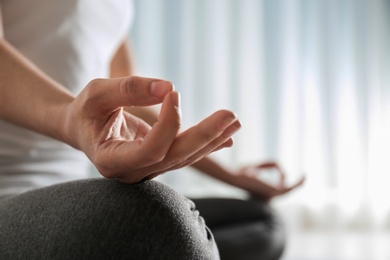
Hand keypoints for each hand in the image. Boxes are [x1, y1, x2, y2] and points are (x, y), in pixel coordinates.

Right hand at [64, 76, 240, 182]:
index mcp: (111, 160)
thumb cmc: (87, 110)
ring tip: (234, 121)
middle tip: (230, 115)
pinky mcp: (157, 162)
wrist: (83, 128)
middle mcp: (132, 172)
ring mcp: (146, 170)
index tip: (174, 93)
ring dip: (211, 139)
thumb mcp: (97, 93)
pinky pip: (184, 155)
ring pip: (184, 158)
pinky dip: (206, 145)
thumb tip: (167, 87)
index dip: (169, 124)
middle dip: (204, 136)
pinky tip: (227, 137)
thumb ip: (128, 89)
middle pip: (175, 157)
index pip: (151, 150)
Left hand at [232, 161, 304, 199]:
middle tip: (303, 178)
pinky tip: (303, 176)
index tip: (287, 177)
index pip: (275, 191)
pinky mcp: (275, 191)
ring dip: (297, 183)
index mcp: (262, 194)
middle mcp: (267, 197)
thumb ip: (271, 165)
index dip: (282, 182)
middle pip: (284, 192)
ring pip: (288, 189)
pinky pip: (290, 187)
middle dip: (294, 186)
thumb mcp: (259, 166)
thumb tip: (281, 170)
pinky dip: (298, 182)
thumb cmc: (243, 171)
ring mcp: (272, 196)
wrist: (236, 176)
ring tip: (304, 176)